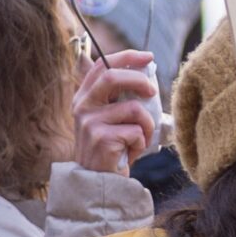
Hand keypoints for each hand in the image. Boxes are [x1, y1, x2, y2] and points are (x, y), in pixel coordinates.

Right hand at [72, 52, 157, 175]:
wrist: (99, 180)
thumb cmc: (113, 145)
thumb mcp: (113, 116)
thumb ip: (122, 96)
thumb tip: (147, 70)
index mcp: (85, 96)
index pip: (102, 65)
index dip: (126, 57)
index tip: (148, 56)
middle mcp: (82, 106)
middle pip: (113, 77)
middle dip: (140, 81)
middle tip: (153, 92)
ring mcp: (89, 123)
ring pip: (133, 108)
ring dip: (147, 124)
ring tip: (141, 137)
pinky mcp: (100, 139)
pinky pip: (136, 130)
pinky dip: (143, 141)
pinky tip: (132, 150)